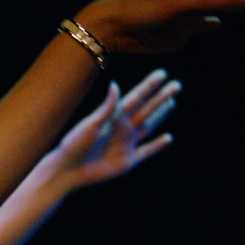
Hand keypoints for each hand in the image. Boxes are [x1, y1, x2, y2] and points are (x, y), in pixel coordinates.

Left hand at [52, 69, 181, 189]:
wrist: (68, 170)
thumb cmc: (74, 145)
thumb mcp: (90, 124)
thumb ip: (106, 108)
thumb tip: (115, 84)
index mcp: (114, 117)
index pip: (136, 97)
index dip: (149, 86)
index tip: (162, 73)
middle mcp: (122, 128)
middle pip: (147, 109)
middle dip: (161, 97)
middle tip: (176, 85)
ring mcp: (126, 144)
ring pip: (149, 126)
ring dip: (161, 115)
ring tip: (171, 102)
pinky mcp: (128, 161)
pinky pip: (147, 151)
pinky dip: (158, 146)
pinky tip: (169, 138)